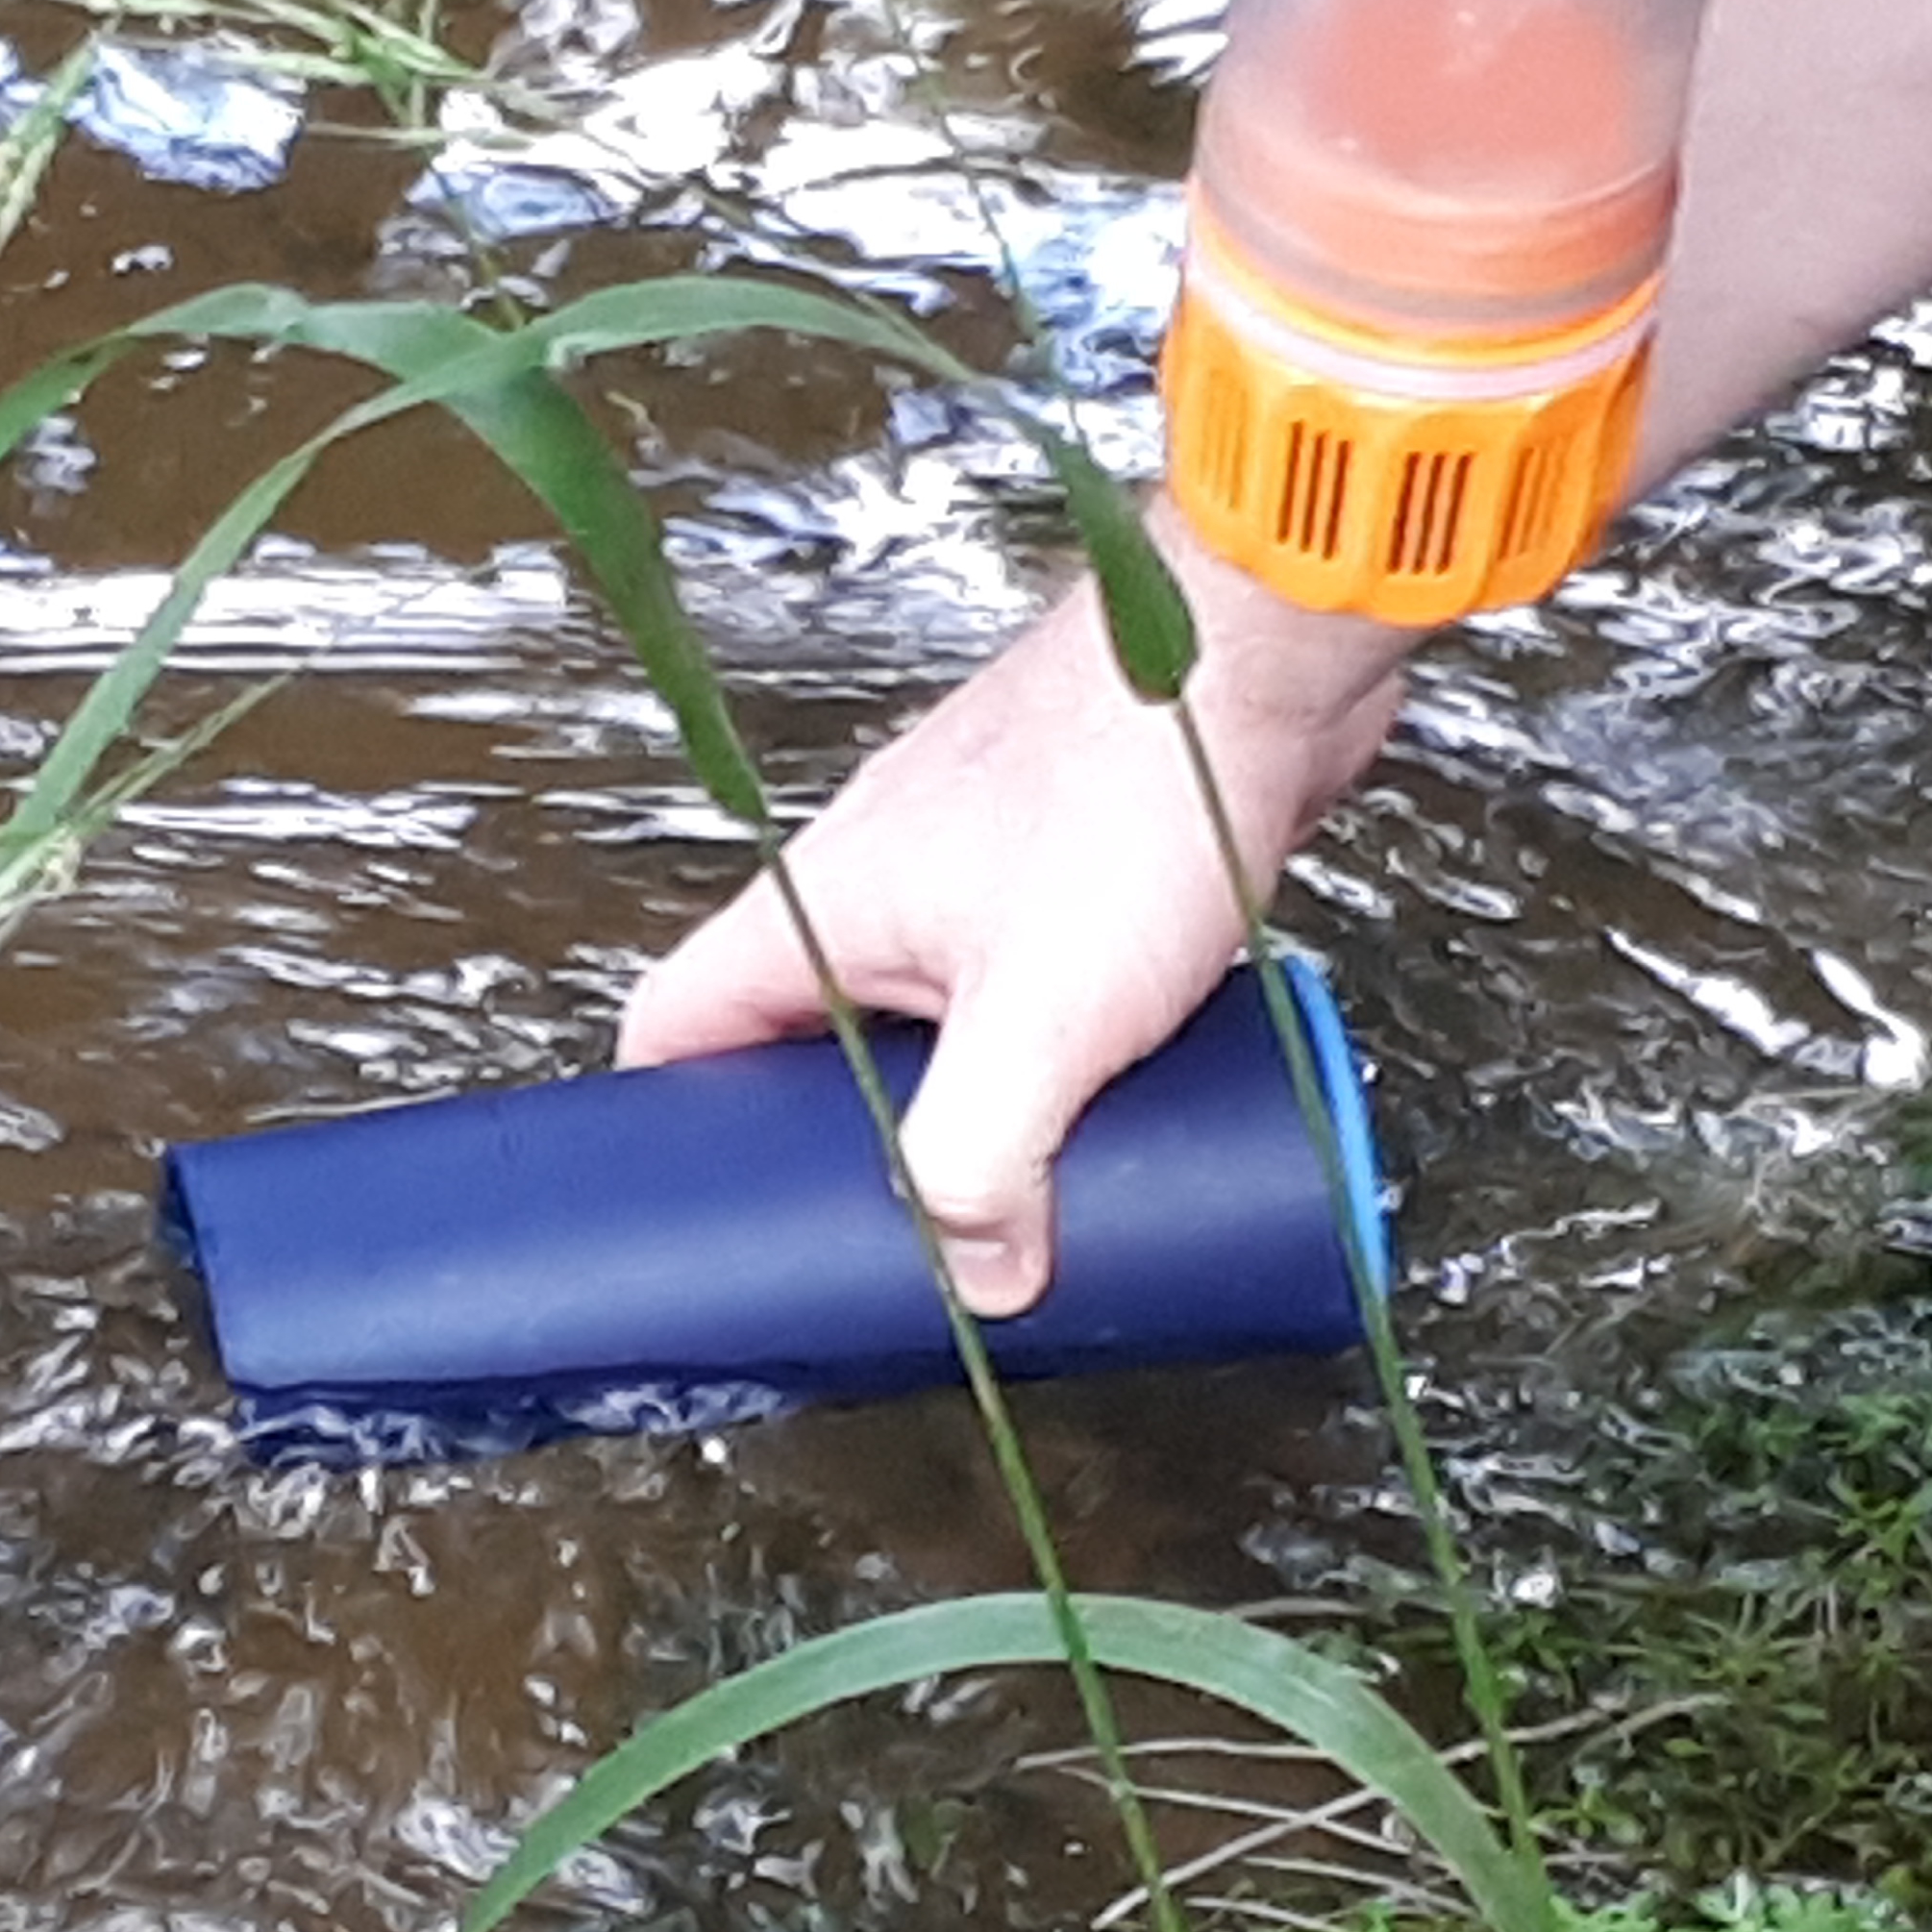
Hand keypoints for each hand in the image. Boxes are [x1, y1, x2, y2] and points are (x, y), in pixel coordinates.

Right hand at [616, 513, 1408, 1314]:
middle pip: (801, 1043)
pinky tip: (1105, 1088)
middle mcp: (869, 880)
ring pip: (919, 1017)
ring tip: (1018, 1176)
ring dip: (960, 1097)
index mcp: (814, 906)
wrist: (1260, 654)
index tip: (715, 1214)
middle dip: (847, 1143)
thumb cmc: (1136, 784)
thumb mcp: (1043, 1014)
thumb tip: (981, 1276)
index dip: (671, 1131)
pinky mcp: (1056, 862)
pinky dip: (1035, 1046)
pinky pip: (1010, 984)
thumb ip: (988, 1158)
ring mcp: (961, 866)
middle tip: (894, 1227)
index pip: (672, 1028)